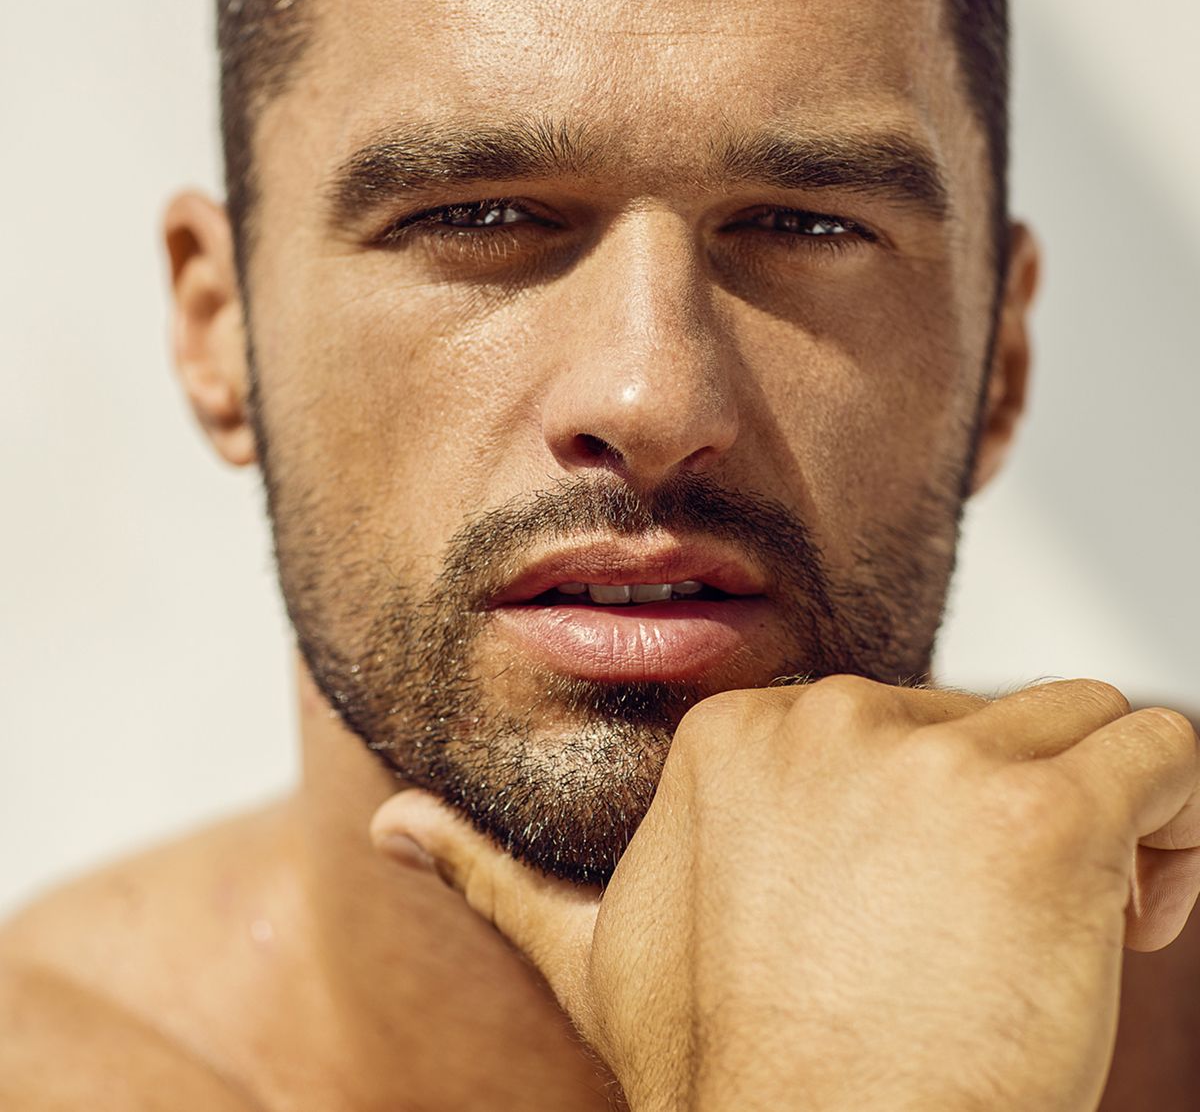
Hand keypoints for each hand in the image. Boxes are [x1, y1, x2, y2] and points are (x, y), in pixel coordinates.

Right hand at [370, 677, 1199, 1111]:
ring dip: (1100, 823)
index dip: (925, 819)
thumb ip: (489, 872)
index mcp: (741, 734)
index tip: (922, 922)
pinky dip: (1175, 822)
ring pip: (1080, 723)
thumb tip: (384, 820)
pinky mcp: (1040, 809)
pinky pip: (1161, 746)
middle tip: (996, 949)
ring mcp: (933, 756)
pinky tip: (1135, 913)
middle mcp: (830, 716)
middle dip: (1014, 824)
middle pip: (988, 720)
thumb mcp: (589, 963)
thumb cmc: (727, 1077)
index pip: (893, 726)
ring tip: (1070, 936)